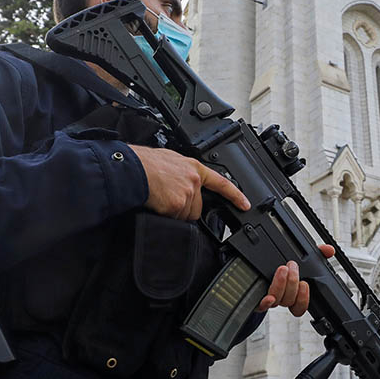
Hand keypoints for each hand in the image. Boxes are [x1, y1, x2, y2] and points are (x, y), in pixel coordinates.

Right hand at [129, 145, 249, 218]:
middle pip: (198, 207)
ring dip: (174, 212)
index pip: (222, 183)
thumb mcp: (172, 160)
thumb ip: (184, 172)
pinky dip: (166, 215)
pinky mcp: (177, 205)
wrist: (134, 169)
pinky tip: (158, 204)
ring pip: (185, 215)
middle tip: (170, 199)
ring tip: (161, 198)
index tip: (245, 204)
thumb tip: (184, 182)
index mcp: (195, 168)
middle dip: (185, 208)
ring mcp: (187, 194)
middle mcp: (194, 181)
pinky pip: (174, 219)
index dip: (236, 196)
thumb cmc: (147, 163)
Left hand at [256, 245, 335, 315]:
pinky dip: (267, 302)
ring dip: (282, 284)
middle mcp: (281, 298)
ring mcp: (269, 298)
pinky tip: (269, 297)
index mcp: (292, 294)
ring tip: (282, 268)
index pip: (300, 306)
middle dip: (293, 282)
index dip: (303, 299)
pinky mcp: (257, 298)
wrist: (255, 270)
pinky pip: (262, 305)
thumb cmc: (282, 267)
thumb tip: (329, 250)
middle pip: (290, 300)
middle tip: (292, 265)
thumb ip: (317, 253)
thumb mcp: (301, 259)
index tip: (305, 284)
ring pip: (278, 300)